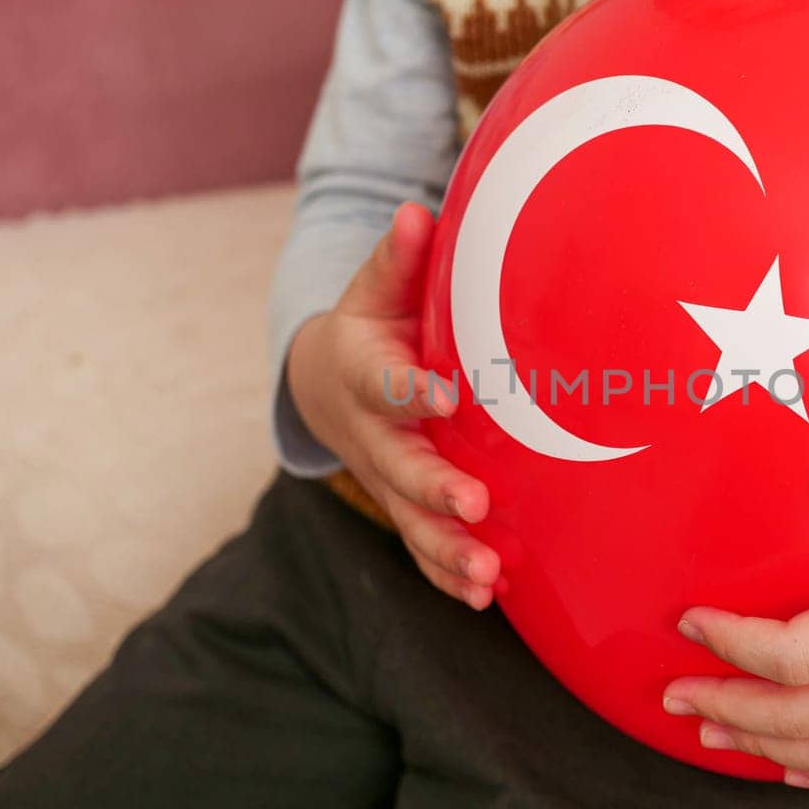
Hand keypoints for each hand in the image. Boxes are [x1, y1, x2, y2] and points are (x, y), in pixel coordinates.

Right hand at [287, 202, 499, 607]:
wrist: (324, 383)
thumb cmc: (371, 327)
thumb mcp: (377, 288)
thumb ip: (399, 258)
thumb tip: (418, 212)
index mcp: (363, 372)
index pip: (385, 382)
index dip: (410, 389)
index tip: (445, 395)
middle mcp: (371, 434)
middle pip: (399, 467)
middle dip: (434, 490)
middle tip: (472, 506)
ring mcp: (386, 476)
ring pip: (409, 521)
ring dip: (445, 550)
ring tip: (484, 577)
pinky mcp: (402, 506)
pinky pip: (420, 546)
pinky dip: (445, 574)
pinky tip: (483, 596)